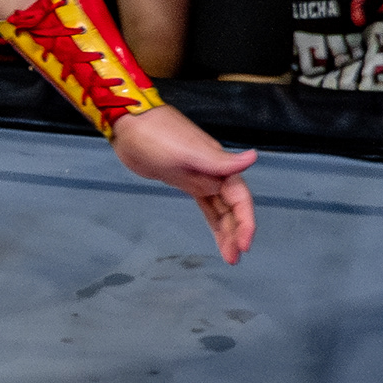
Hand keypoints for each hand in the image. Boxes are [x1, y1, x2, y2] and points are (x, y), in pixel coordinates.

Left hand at [110, 103, 257, 264]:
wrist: (129, 124)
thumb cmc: (156, 134)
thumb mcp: (187, 151)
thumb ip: (220, 161)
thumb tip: (253, 158)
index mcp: (219, 166)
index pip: (240, 199)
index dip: (245, 222)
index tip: (244, 244)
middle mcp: (214, 172)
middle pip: (232, 208)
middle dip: (236, 233)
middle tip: (234, 258)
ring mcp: (200, 177)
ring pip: (220, 210)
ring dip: (225, 231)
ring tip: (229, 256)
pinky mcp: (185, 180)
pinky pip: (205, 205)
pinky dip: (212, 220)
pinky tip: (217, 234)